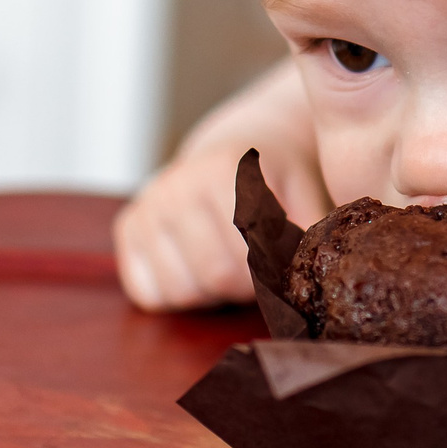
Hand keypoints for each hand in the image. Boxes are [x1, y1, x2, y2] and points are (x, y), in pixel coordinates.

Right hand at [115, 61, 329, 309]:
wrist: (234, 152)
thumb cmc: (275, 180)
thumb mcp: (304, 193)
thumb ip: (313, 230)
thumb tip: (319, 269)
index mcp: (224, 173)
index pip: (251, 257)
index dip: (272, 275)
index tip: (280, 266)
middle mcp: (176, 186)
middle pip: (215, 277)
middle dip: (244, 287)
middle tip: (256, 272)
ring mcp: (147, 207)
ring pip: (181, 291)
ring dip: (211, 294)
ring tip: (227, 266)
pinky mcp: (126, 229)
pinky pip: (149, 294)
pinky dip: (177, 295)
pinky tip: (196, 269)